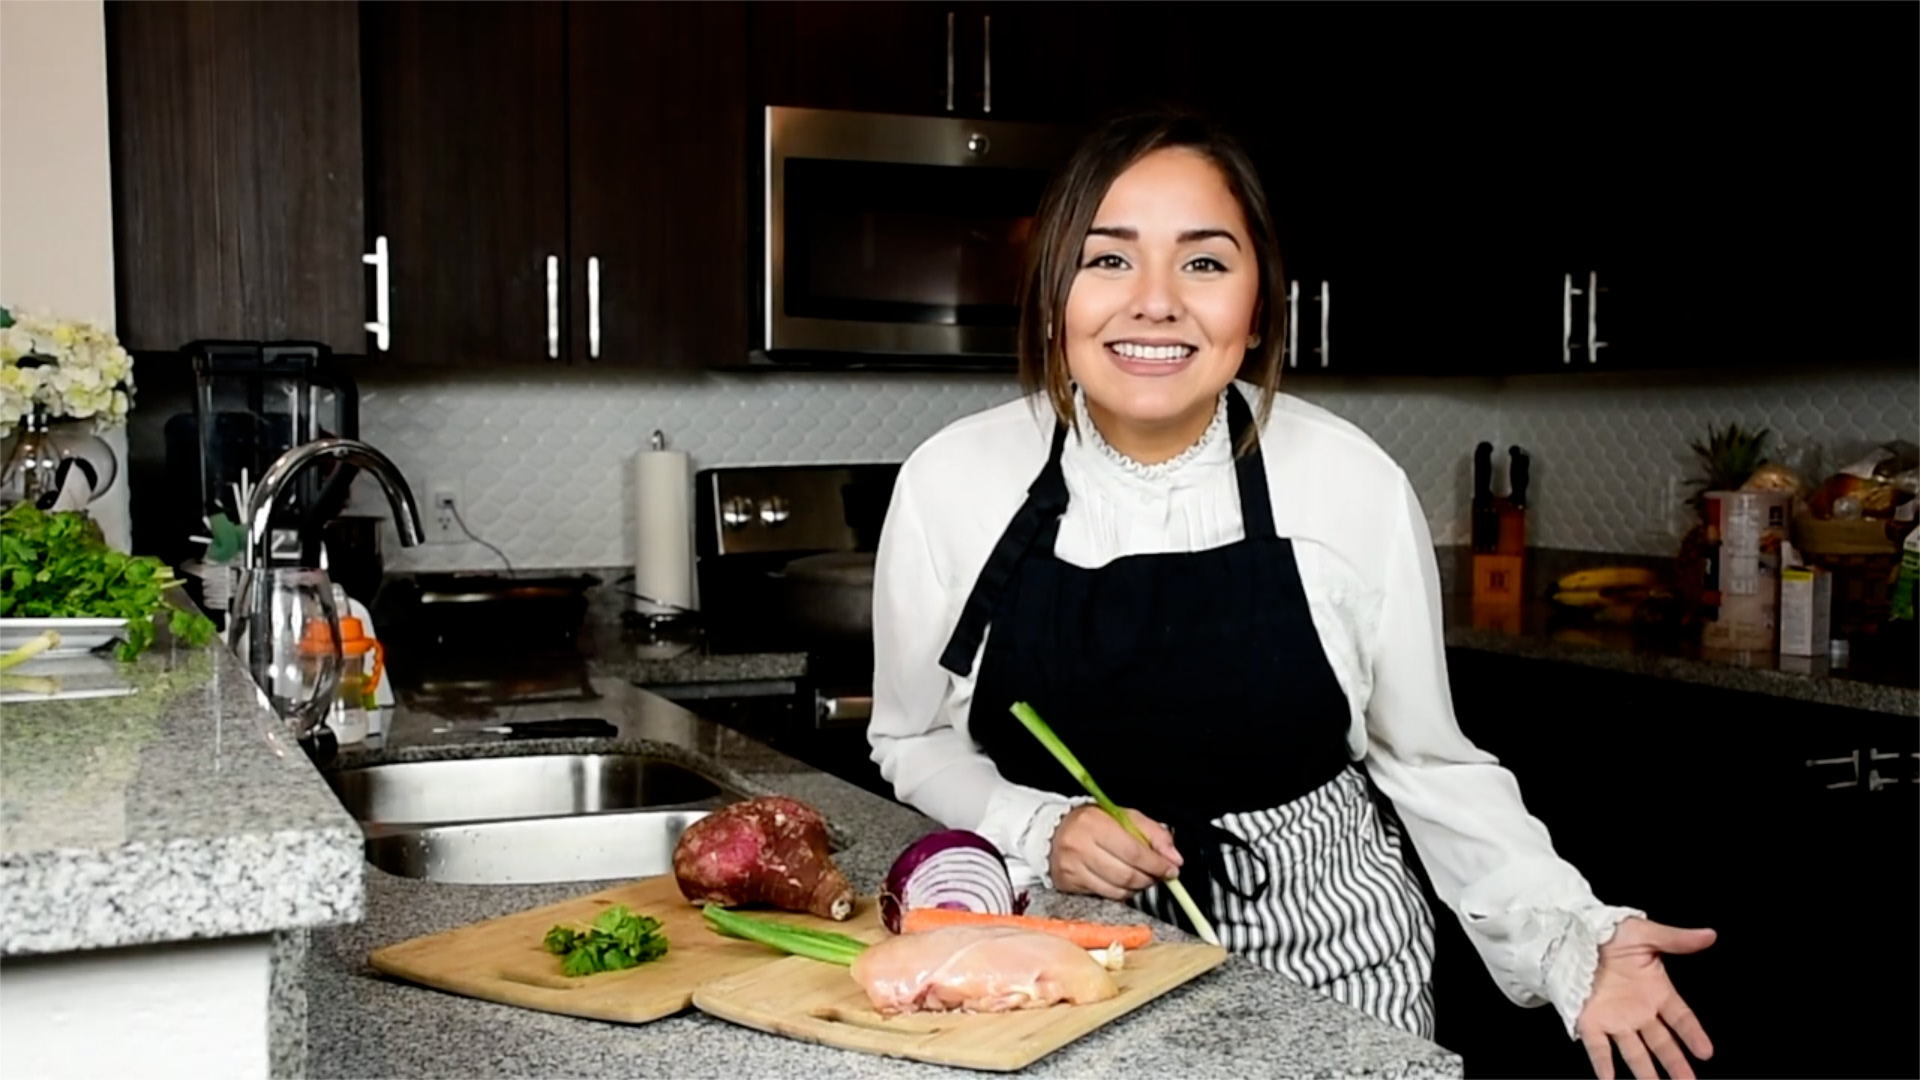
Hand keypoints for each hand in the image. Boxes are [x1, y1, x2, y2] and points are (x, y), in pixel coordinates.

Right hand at [1048, 805, 1182, 900]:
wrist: (1053, 831)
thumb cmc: (1091, 823)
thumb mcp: (1124, 817)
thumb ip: (1153, 833)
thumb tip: (1174, 857)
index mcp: (1094, 823)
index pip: (1134, 851)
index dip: (1157, 864)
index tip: (1171, 869)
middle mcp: (1080, 845)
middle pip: (1126, 874)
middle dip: (1150, 878)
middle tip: (1159, 874)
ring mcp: (1072, 867)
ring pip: (1117, 889)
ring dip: (1138, 887)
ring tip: (1143, 877)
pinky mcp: (1069, 884)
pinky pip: (1105, 896)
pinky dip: (1121, 893)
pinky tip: (1124, 883)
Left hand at [1576, 917, 1715, 1079]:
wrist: (1571, 933)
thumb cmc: (1608, 932)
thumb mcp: (1643, 932)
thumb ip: (1676, 940)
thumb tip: (1708, 935)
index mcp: (1656, 991)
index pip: (1681, 1018)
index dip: (1693, 1034)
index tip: (1706, 1052)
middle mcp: (1639, 1011)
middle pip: (1662, 1043)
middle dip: (1676, 1064)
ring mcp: (1616, 1019)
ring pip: (1635, 1052)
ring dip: (1646, 1071)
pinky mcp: (1591, 1022)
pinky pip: (1599, 1048)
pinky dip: (1603, 1065)